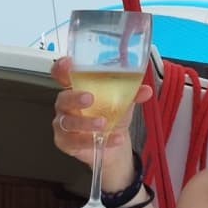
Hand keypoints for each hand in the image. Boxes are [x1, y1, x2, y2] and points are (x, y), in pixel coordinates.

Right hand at [50, 56, 151, 186]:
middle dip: (75, 97)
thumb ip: (131, 94)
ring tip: (104, 123)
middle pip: (63, 98)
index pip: (61, 74)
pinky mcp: (66, 142)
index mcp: (76, 88)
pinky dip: (96, 140)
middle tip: (90, 98)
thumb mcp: (122, 101)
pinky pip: (77, 142)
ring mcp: (63, 124)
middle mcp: (66, 105)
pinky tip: (114, 138)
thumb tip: (146, 90)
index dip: (61, 68)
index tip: (68, 64)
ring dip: (86, 123)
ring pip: (68, 123)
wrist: (114, 144)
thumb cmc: (111, 116)